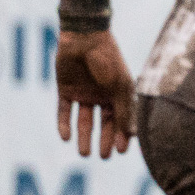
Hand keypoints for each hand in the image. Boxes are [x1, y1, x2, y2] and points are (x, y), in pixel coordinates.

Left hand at [56, 30, 134, 158]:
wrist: (83, 37)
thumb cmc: (107, 60)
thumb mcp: (119, 88)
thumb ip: (123, 111)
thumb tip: (130, 136)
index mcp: (119, 95)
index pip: (121, 120)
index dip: (121, 136)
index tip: (120, 151)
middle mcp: (102, 96)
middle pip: (103, 123)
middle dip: (104, 140)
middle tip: (103, 157)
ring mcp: (84, 94)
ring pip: (84, 121)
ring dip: (84, 137)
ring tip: (84, 154)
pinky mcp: (65, 90)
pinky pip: (65, 111)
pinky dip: (64, 124)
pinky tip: (65, 137)